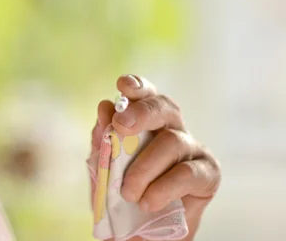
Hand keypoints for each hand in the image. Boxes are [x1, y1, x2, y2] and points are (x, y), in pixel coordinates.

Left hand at [91, 75, 220, 240]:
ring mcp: (192, 149)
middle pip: (165, 107)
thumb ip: (103, 141)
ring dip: (144, 167)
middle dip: (142, 112)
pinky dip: (163, 188)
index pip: (145, 95)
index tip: (122, 85)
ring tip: (128, 193)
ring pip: (172, 141)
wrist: (140, 233)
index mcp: (145, 123)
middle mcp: (171, 129)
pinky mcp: (207, 174)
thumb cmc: (122, 198)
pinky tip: (148, 202)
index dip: (137, 86)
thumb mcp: (104, 170)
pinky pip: (187, 173)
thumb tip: (104, 107)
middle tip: (121, 126)